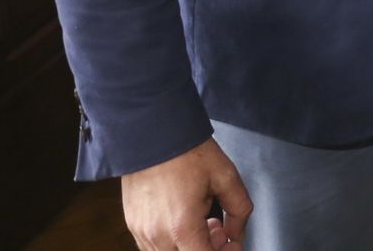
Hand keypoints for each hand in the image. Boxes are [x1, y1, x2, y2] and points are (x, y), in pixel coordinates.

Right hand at [121, 137, 251, 249]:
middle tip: (220, 231)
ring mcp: (141, 232)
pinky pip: (153, 246)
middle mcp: (157, 235)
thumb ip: (239, 209)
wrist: (152, 132)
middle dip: (208, 249)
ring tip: (203, 221)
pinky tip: (183, 220)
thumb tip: (237, 233)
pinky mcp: (133, 224)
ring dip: (188, 247)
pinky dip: (172, 242)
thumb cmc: (186, 152)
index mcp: (182, 227)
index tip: (233, 243)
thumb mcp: (226, 176)